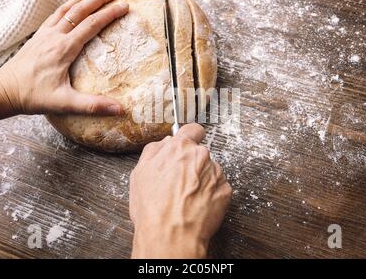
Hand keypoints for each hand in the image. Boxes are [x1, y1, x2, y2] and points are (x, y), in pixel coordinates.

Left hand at [0, 0, 127, 115]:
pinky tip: (73, 5)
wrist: (4, 91)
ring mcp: (45, 34)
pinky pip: (56, 14)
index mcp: (63, 49)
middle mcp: (54, 36)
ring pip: (66, 8)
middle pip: (79, 10)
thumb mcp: (64, 103)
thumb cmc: (34, 97)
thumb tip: (119, 109)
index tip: (124, 7)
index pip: (91, 25)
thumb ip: (92, 105)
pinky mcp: (38, 36)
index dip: (109, 14)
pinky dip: (69, 5)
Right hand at [130, 124, 231, 258]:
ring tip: (186, 198)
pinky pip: (218, 186)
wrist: (171, 236)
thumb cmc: (154, 208)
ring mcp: (216, 173)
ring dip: (202, 179)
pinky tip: (197, 205)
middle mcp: (201, 156)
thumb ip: (153, 151)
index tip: (189, 142)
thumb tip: (164, 143)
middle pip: (199, 153)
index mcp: (180, 148)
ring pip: (209, 170)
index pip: (193, 129)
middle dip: (192, 164)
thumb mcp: (139, 173)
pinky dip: (210, 193)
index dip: (189, 136)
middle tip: (179, 182)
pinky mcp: (225, 190)